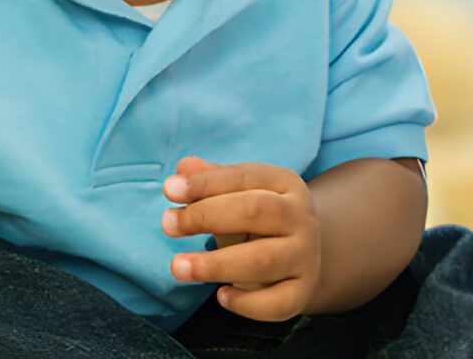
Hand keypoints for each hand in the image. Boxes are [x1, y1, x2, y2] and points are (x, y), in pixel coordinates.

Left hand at [162, 156, 320, 320]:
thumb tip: (183, 168)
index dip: (204, 183)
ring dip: (216, 265)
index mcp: (285, 183)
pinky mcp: (302, 292)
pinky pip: (278, 303)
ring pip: (264, 260)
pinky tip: (220, 296)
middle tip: (167, 225)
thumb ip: (209, 179)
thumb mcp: (234, 193)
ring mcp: (305, 256)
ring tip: (178, 266)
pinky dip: (247, 304)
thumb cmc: (254, 217)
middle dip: (205, 217)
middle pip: (254, 211)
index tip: (168, 190)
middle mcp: (301, 218)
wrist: (298, 254)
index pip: (243, 177)